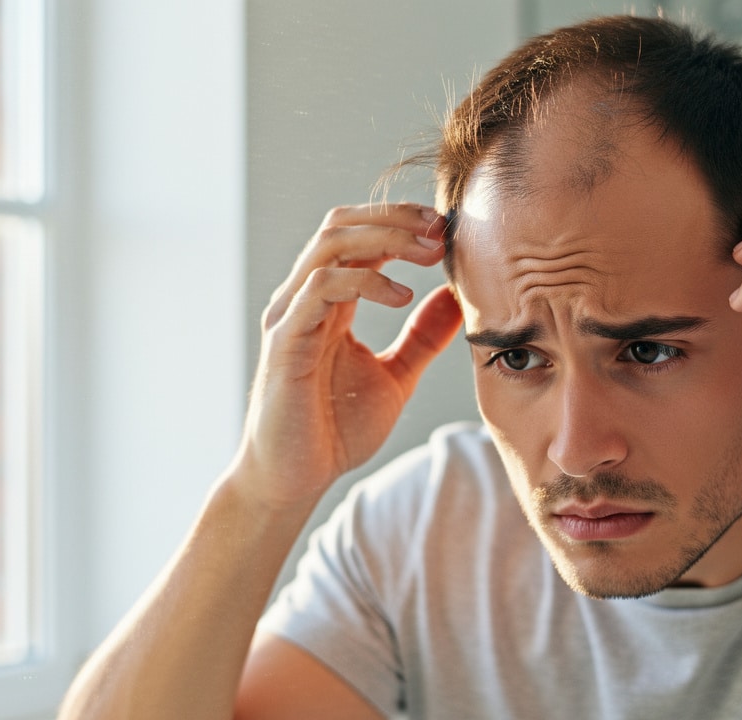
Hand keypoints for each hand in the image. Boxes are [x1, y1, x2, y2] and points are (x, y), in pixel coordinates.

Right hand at [231, 203, 461, 510]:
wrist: (294, 480)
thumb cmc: (334, 431)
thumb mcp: (395, 376)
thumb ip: (422, 338)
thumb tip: (456, 298)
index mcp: (327, 302)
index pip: (358, 236)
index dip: (401, 223)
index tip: (446, 229)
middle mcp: (304, 299)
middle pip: (341, 225)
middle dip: (394, 217)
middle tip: (439, 227)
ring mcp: (291, 316)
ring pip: (330, 244)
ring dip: (384, 237)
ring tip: (428, 251)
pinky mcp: (285, 341)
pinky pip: (321, 288)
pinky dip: (365, 282)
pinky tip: (402, 297)